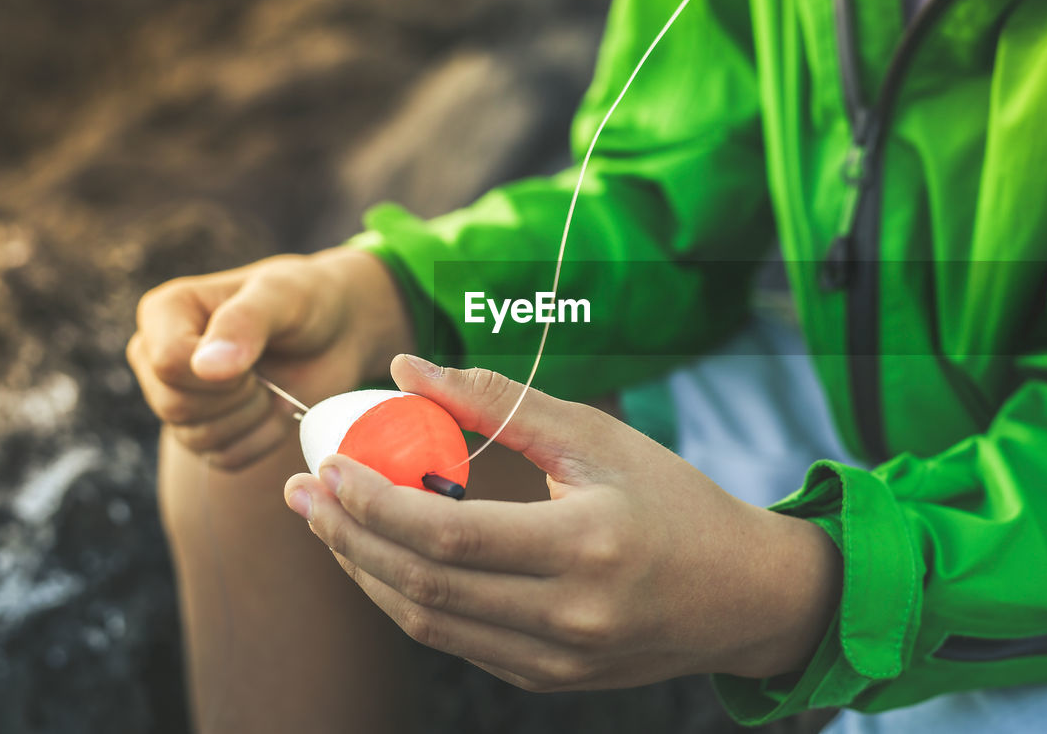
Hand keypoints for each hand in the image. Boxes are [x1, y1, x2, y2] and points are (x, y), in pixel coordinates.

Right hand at [128, 248, 411, 468]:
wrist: (335, 332)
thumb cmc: (306, 301)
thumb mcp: (283, 296)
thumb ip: (244, 323)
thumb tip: (205, 367)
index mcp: (164, 312)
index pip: (167, 363)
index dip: (221, 372)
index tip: (259, 353)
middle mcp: (155, 356)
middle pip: (175, 406)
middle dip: (239, 396)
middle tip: (270, 371)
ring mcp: (174, 397)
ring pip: (196, 439)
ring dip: (253, 417)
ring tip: (275, 386)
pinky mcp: (203, 432)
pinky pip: (224, 458)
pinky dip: (263, 439)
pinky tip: (277, 408)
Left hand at [284, 355, 841, 690]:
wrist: (743, 595)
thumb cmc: (675, 500)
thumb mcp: (596, 436)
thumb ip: (497, 401)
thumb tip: (406, 367)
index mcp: (586, 545)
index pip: (448, 534)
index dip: (374, 501)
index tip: (328, 465)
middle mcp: (569, 616)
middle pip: (422, 584)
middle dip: (347, 536)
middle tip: (303, 494)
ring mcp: (557, 660)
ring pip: (427, 622)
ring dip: (365, 571)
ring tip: (330, 523)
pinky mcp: (549, 679)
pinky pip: (455, 642)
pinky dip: (408, 599)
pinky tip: (385, 558)